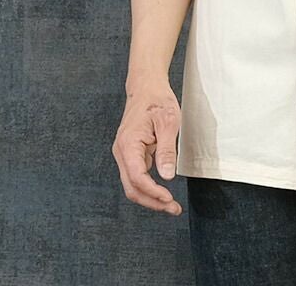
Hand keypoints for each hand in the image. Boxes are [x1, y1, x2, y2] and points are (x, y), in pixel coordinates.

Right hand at [111, 81, 183, 215]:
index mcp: (128, 144)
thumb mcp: (168, 122)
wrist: (147, 87)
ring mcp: (124, 154)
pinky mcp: (131, 154)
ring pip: (133, 184)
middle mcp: (122, 152)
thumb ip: (166, 150)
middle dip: (152, 201)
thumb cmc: (158, 101)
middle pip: (132, 187)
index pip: (136, 177)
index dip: (153, 192)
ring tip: (170, 205)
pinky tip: (163, 191)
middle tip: (173, 209)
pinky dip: (149, 187)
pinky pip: (137, 176)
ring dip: (150, 197)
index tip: (169, 199)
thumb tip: (167, 176)